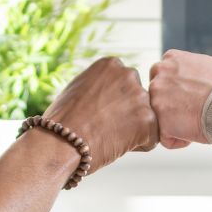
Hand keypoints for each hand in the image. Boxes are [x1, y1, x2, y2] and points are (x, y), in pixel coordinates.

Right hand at [41, 56, 158, 175]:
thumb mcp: (79, 88)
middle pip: (138, 99)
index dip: (113, 103)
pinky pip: (151, 138)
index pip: (124, 84)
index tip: (98, 113)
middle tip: (106, 128)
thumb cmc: (62, 120)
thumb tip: (110, 92)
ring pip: (146, 118)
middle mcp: (129, 74)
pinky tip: (116, 146)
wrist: (59, 142)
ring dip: (134, 130)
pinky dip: (138, 146)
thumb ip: (100, 85)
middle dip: (127, 114)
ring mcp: (140, 97)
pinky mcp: (148, 121)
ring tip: (109, 138)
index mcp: (111, 64)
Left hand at [147, 49, 211, 148]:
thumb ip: (188, 69)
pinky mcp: (160, 120)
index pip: (163, 77)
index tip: (191, 98)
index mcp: (170, 59)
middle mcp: (159, 74)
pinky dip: (178, 140)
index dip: (176, 91)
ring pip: (159, 117)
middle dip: (170, 106)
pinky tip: (194, 134)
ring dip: (175, 123)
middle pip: (156, 95)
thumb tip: (187, 75)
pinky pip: (164, 137)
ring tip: (195, 123)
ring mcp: (156, 97)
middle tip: (193, 112)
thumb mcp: (206, 65)